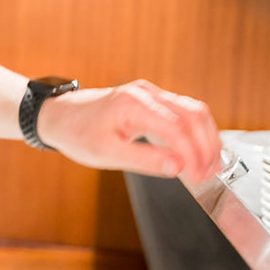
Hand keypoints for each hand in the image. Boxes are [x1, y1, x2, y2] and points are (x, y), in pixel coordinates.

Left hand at [37, 80, 221, 183]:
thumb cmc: (77, 133)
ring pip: (194, 111)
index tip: (198, 177)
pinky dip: (197, 131)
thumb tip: (178, 167)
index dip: (193, 155)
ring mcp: (150, 93)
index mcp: (132, 104)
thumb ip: (143, 160)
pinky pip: (184, 111)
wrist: (59, 115)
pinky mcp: (152, 99)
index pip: (176, 128)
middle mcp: (145, 93)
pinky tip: (199, 150)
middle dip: (206, 146)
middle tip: (210, 173)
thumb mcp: (106, 153)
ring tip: (210, 165)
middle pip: (193, 115)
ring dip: (207, 138)